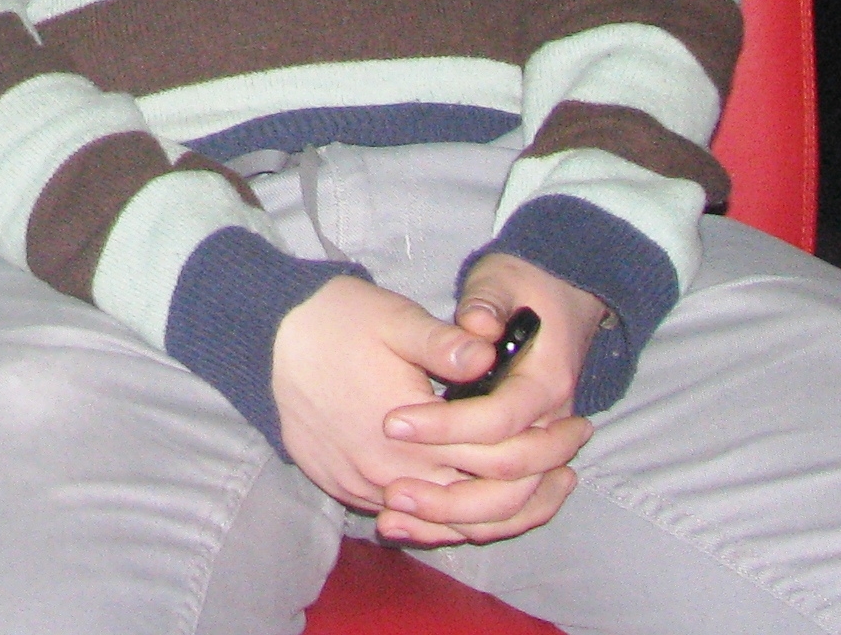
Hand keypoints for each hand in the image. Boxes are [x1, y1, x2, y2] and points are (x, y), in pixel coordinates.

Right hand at [270, 276, 585, 545]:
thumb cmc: (334, 320)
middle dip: (532, 490)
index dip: (543, 448)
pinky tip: (469, 496)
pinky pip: (406, 520)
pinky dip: (445, 515)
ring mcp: (362, 486)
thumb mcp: (394, 318)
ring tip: (535, 486)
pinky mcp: (343, 487)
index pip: (494, 461)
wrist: (263, 337)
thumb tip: (491, 352)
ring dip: (494, 510)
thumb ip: (445, 343)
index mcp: (409, 432)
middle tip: (568, 465)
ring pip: (443, 523)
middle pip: (477, 506)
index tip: (577, 430)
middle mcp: (388, 472)